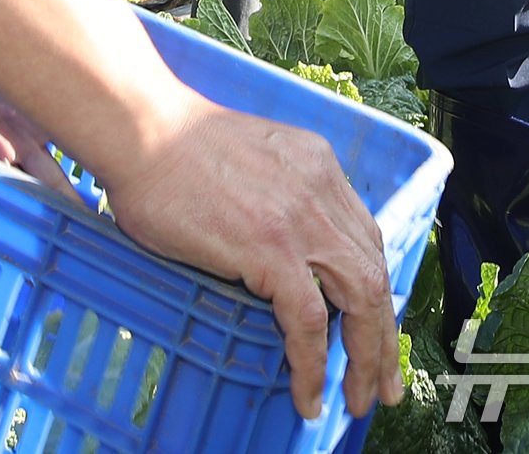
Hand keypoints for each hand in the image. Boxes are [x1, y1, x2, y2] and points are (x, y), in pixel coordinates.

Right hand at [105, 100, 402, 421]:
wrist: (143, 129)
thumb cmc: (174, 144)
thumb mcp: (252, 157)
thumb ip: (277, 193)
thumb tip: (272, 246)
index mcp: (317, 164)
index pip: (364, 235)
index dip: (373, 285)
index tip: (373, 324)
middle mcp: (321, 189)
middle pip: (374, 271)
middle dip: (384, 334)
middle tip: (383, 382)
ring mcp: (300, 219)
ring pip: (361, 299)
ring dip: (365, 357)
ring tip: (356, 399)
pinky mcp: (271, 249)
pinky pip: (309, 321)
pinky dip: (313, 364)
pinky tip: (308, 394)